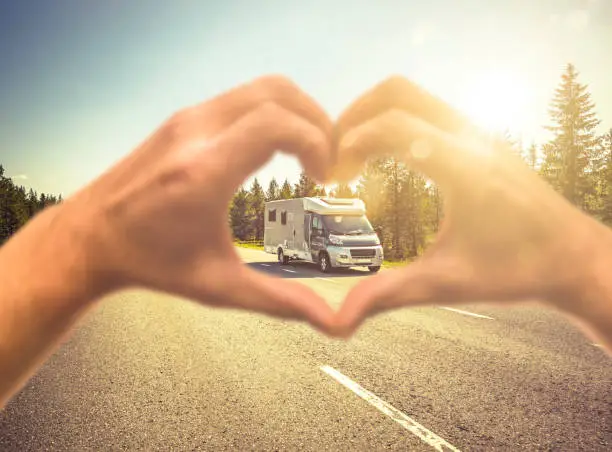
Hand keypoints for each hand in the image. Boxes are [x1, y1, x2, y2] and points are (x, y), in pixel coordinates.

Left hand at [62, 75, 337, 332]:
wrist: (90, 238)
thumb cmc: (151, 263)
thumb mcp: (218, 287)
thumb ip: (278, 301)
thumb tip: (329, 321)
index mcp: (204, 173)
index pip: (276, 125)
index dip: (316, 142)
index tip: (324, 176)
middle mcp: (195, 134)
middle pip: (277, 93)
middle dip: (316, 120)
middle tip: (327, 159)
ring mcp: (187, 119)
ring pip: (261, 88)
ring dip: (296, 112)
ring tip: (309, 151)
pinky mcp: (183, 118)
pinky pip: (243, 98)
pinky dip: (274, 113)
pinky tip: (278, 147)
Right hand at [332, 76, 611, 341]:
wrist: (575, 260)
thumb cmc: (519, 272)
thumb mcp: (446, 284)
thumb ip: (387, 296)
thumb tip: (338, 322)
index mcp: (465, 168)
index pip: (392, 126)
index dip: (349, 144)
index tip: (331, 177)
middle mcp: (472, 139)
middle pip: (398, 92)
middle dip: (354, 114)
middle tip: (333, 154)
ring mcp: (479, 135)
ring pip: (414, 96)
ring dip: (375, 116)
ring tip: (354, 157)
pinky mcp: (481, 141)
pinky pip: (428, 112)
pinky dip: (396, 123)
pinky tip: (386, 161)